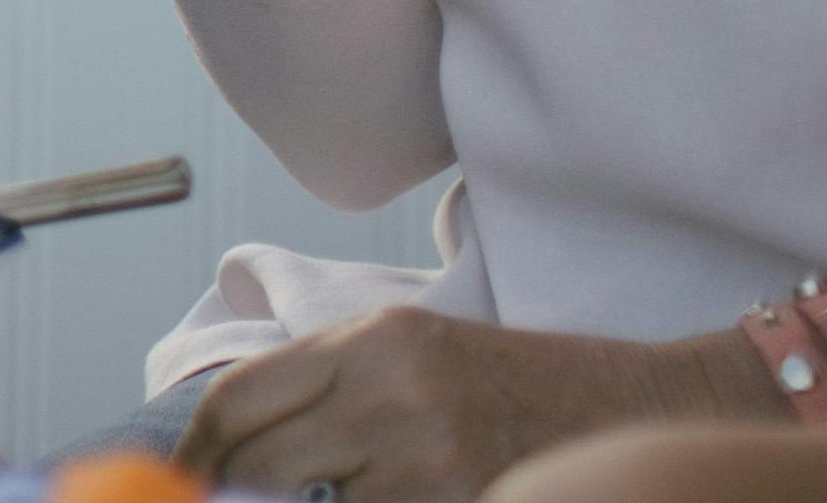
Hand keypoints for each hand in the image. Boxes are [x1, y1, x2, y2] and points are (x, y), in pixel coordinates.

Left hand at [186, 303, 712, 502]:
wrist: (643, 409)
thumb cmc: (520, 384)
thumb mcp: (414, 353)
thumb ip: (328, 390)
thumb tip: (234, 455)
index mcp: (371, 340)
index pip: (238, 399)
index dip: (196, 452)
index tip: (183, 481)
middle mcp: (392, 391)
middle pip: (261, 464)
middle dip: (236, 495)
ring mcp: (433, 457)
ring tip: (311, 500)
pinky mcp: (471, 499)